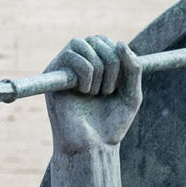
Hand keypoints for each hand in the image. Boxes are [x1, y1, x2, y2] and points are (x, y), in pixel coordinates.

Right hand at [45, 35, 140, 156]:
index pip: (108, 42)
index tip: (119, 85)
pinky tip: (83, 93)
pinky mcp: (52, 74)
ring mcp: (65, 68)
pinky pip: (71, 55)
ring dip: (97, 69)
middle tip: (107, 92)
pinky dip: (85, 73)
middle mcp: (79, 63)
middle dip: (111, 63)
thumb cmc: (110, 124)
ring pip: (84, 44)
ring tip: (95, 94)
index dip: (119, 58)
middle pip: (97, 39)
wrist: (92, 146)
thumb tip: (119, 42)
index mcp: (97, 66)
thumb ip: (133, 68)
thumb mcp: (131, 95)